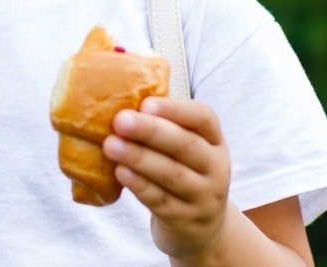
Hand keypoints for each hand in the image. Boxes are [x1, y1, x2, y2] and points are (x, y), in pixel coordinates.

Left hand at [104, 97, 230, 260]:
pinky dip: (139, 185)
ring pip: (172, 174)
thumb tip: (124, 98)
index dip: (175, 109)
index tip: (146, 103)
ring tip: (111, 145)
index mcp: (215, 140)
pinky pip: (160, 200)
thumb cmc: (185, 173)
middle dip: (151, 131)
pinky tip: (120, 172)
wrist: (204, 228)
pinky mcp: (185, 221)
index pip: (204, 118)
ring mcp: (203, 196)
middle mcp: (215, 167)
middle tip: (120, 120)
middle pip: (186, 145)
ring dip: (139, 158)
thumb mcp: (190, 149)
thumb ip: (167, 126)